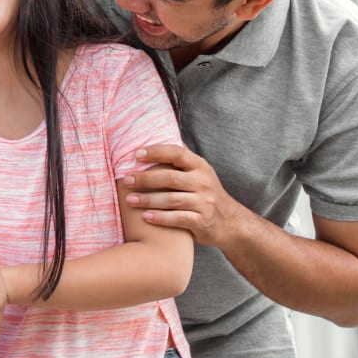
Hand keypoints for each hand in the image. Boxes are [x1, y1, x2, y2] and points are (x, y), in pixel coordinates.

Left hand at [123, 144, 241, 247]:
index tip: (135, 154)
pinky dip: (160, 218)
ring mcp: (204, 202)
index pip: (177, 154)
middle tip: (126, 180)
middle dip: (145, 178)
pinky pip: (177, 218)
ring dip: (148, 199)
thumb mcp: (200, 173)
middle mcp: (203, 182)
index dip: (156, 152)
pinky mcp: (201, 221)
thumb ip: (182, 159)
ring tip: (129, 200)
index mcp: (200, 166)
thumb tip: (161, 135)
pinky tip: (145, 216)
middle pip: (170, 178)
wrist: (230, 222)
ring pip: (171, 199)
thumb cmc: (206, 194)